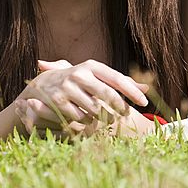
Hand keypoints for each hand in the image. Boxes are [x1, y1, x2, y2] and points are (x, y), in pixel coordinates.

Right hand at [14, 59, 149, 135]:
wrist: (41, 86)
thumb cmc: (78, 82)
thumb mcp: (97, 77)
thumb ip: (120, 82)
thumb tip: (147, 89)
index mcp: (92, 66)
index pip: (117, 78)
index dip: (132, 91)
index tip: (144, 102)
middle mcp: (79, 74)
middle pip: (108, 95)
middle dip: (119, 107)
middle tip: (124, 115)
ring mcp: (67, 87)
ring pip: (95, 109)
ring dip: (102, 117)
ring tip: (103, 117)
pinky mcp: (57, 101)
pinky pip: (79, 118)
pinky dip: (85, 121)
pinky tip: (85, 119)